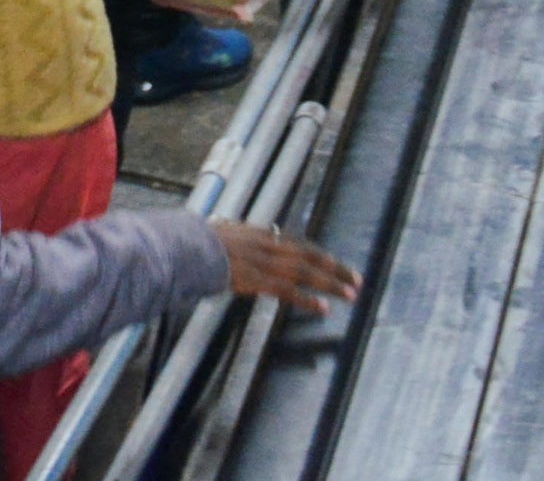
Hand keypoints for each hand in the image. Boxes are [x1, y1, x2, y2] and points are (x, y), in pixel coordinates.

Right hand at [212, 226, 362, 317]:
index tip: (336, 265)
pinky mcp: (257, 279)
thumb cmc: (199, 242)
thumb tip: (244, 246)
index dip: (320, 256)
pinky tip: (322, 309)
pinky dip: (307, 300)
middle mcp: (268, 245)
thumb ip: (241, 241)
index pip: (299, 245)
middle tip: (356, 280)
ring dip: (330, 284)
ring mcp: (264, 262)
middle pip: (310, 255)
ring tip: (350, 294)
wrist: (187, 245)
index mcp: (262, 234)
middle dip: (335, 268)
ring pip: (305, 272)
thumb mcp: (226, 234)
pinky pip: (287, 290)